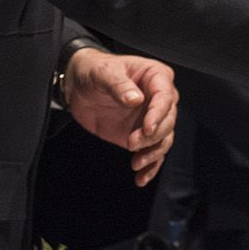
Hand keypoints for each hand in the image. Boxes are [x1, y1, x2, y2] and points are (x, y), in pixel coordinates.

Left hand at [62, 49, 178, 186]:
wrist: (79, 86)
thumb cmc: (95, 71)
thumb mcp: (104, 73)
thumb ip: (119, 85)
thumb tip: (136, 99)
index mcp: (156, 77)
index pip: (165, 97)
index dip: (158, 114)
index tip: (147, 129)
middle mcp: (159, 98)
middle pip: (168, 120)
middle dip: (153, 136)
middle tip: (131, 143)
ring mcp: (151, 118)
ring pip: (164, 139)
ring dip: (153, 154)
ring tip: (136, 164)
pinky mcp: (141, 135)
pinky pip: (153, 152)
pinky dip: (150, 167)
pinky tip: (141, 178)